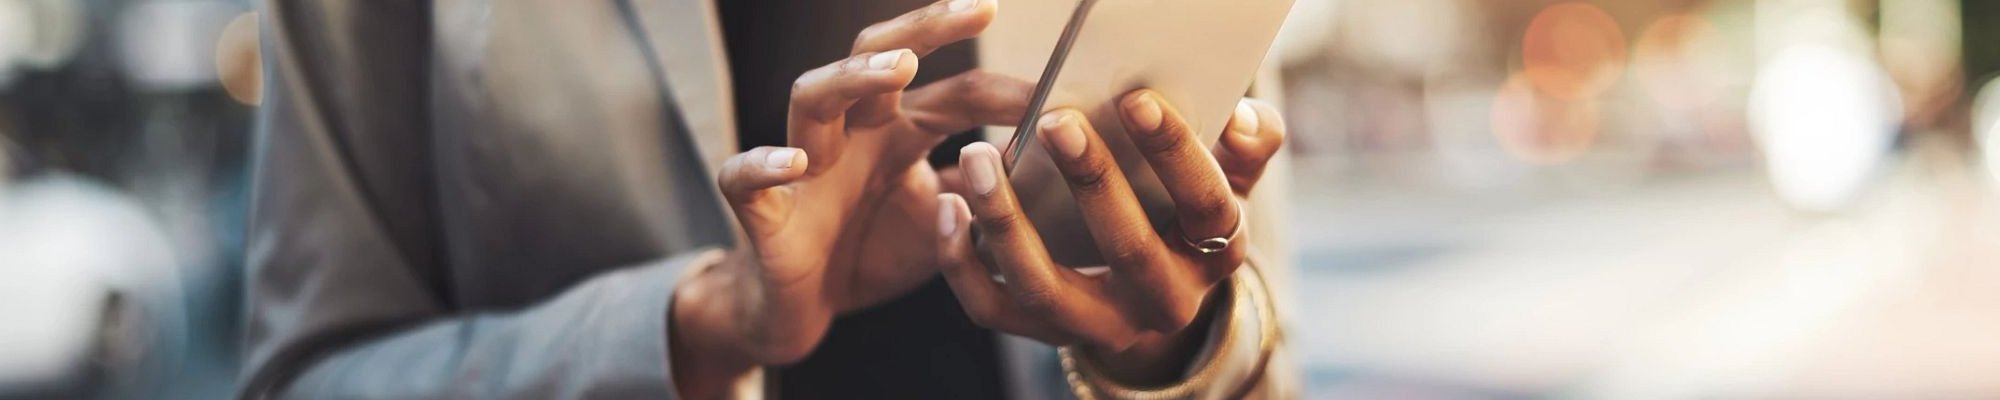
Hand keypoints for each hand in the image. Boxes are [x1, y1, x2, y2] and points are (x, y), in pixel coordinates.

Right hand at [670, 0, 1031, 393]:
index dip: (1006, 90)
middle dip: (925, 28)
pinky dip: (764, 163)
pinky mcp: (762, 211)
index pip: (955, 93)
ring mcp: (803, 166)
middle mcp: (851, 133)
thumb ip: (986, 189)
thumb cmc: (870, 250)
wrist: (803, 309)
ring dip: (855, 77)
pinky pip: (745, 177)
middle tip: (977, 8)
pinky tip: (795, 161)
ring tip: (902, 69)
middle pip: (877, 57)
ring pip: (812, 96)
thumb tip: (1049, 161)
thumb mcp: (946, 221)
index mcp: (897, 131)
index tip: (1060, 92)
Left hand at [936, 92, 1285, 384]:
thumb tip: (1245, 118)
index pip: (1205, 207)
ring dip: (1006, 220)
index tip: (1138, 100)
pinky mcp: (1043, 332)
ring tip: (978, 157)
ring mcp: (1099, 324)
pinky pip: (992, 308)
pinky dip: (962, 261)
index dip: (1177, 154)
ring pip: (1045, 287)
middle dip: (1092, 182)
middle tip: (1056, 120)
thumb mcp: (1227, 183)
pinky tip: (948, 205)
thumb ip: (1247, 148)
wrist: (1150, 292)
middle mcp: (1162, 303)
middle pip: (1127, 249)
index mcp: (1213, 256)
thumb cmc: (1183, 213)